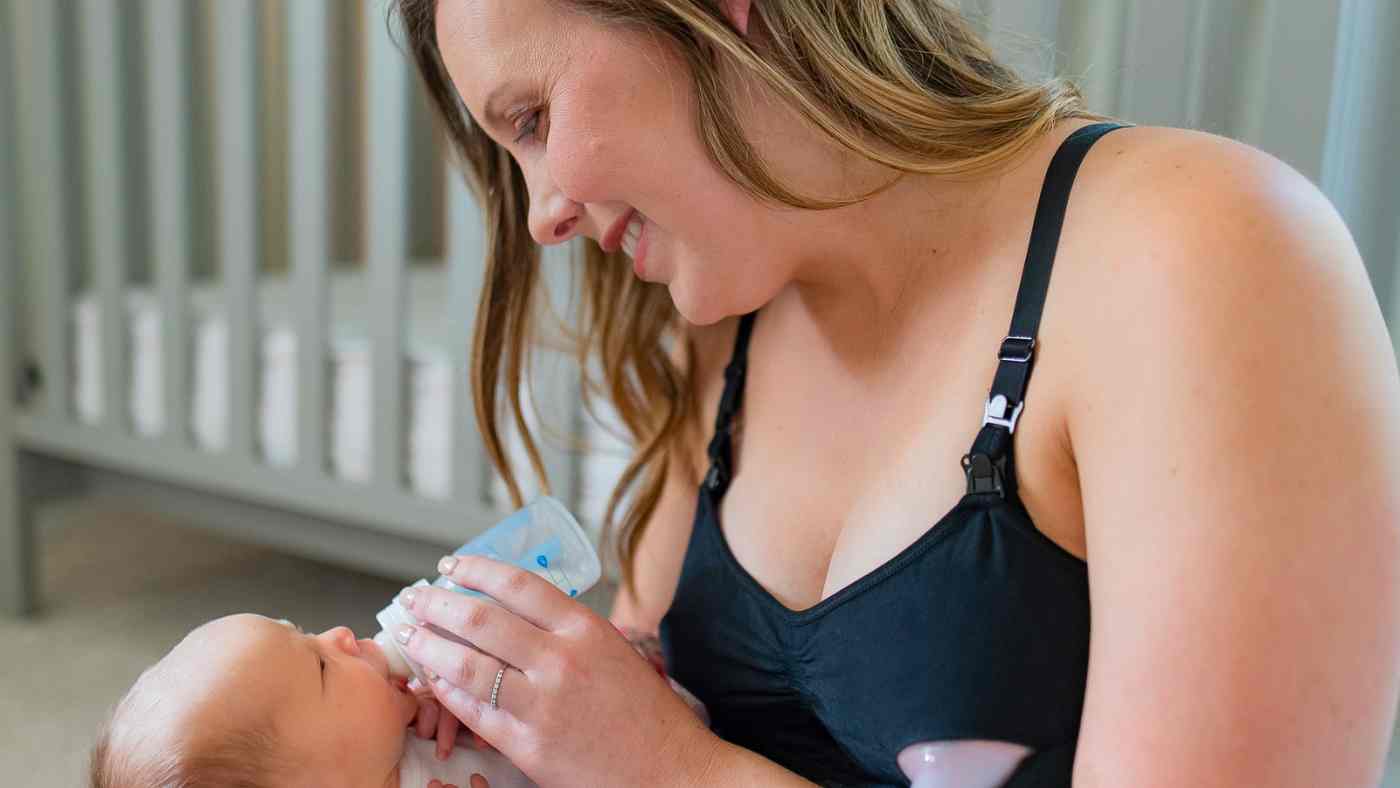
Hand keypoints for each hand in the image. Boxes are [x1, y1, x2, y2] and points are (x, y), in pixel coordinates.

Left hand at [394, 554, 718, 786]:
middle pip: (480, 619)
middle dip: (436, 604)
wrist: (669, 771)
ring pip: (466, 664)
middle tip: (415, 597)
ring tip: (410, 634)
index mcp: (585, 630)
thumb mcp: (614, 653)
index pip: (516, 585)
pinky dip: (445, 690)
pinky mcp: (526, 745)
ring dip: (428, 645)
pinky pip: (472, 710)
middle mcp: (560, 661)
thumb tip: (514, 610)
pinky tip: (432, 677)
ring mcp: (540, 704)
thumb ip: (567, 632)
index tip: (451, 565)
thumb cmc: (646, 714)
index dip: (475, 569)